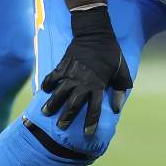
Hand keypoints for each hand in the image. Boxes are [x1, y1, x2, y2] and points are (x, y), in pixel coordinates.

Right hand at [40, 6, 131, 135]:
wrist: (95, 33)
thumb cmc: (111, 53)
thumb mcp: (122, 72)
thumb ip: (119, 91)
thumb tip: (117, 109)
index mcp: (98, 85)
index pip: (95, 108)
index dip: (91, 122)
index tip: (87, 133)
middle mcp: (83, 82)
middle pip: (73, 104)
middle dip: (67, 117)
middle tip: (61, 127)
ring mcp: (71, 74)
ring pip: (59, 93)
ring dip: (52, 104)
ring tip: (46, 113)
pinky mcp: (62, 65)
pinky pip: (52, 77)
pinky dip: (48, 85)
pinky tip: (44, 92)